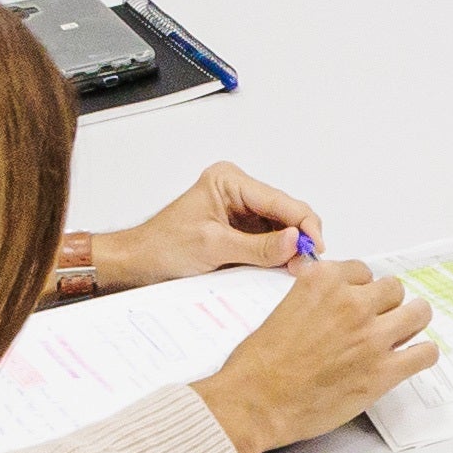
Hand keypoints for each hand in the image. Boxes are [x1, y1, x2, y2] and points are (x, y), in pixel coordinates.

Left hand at [92, 161, 321, 289]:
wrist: (136, 264)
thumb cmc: (162, 248)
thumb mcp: (213, 247)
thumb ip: (257, 246)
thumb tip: (295, 241)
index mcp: (229, 181)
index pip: (280, 200)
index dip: (303, 224)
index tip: (316, 248)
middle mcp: (238, 191)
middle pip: (285, 213)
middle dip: (298, 238)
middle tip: (308, 266)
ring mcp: (241, 212)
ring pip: (281, 229)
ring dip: (290, 249)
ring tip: (297, 271)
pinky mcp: (241, 232)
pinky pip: (269, 242)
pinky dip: (278, 256)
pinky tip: (284, 269)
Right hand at [188, 254, 430, 452]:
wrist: (254, 402)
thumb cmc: (259, 363)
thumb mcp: (284, 308)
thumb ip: (316, 299)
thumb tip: (335, 302)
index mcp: (325, 281)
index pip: (363, 272)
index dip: (361, 290)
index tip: (356, 303)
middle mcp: (352, 303)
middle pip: (393, 289)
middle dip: (386, 304)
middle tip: (376, 322)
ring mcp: (371, 336)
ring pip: (418, 313)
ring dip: (410, 322)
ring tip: (402, 334)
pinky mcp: (383, 371)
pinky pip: (425, 353)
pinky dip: (422, 354)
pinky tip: (410, 358)